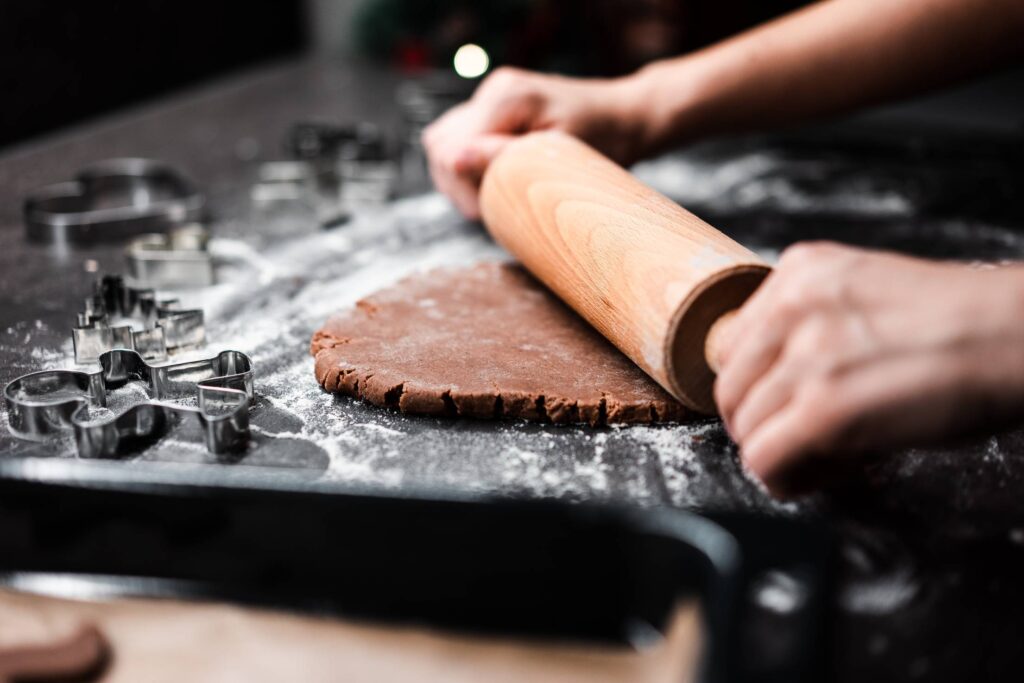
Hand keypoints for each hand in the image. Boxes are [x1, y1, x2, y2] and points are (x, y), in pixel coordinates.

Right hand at [422, 67, 649, 218]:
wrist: (627, 119)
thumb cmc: (606, 138)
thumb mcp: (559, 154)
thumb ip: (507, 156)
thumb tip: (452, 160)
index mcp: (507, 97)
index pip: (451, 146)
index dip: (459, 185)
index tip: (482, 213)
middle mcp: (494, 91)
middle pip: (440, 143)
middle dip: (455, 184)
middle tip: (486, 210)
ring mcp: (493, 98)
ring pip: (443, 142)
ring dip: (457, 178)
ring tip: (491, 198)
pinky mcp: (496, 110)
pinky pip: (460, 140)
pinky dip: (467, 168)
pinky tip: (493, 184)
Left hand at [714, 242, 1023, 496]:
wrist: (1019, 337)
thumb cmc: (963, 324)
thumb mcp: (865, 296)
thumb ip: (810, 323)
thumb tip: (775, 381)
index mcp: (800, 272)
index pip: (732, 342)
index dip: (755, 385)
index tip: (783, 404)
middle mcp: (793, 306)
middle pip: (729, 387)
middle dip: (759, 422)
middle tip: (799, 440)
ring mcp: (806, 356)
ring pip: (745, 427)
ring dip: (778, 452)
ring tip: (825, 456)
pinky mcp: (824, 408)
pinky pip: (764, 459)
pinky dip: (784, 479)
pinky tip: (821, 475)